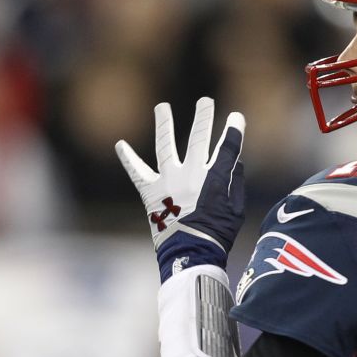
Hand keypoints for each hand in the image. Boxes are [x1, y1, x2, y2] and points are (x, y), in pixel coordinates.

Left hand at [116, 97, 245, 279]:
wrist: (189, 254)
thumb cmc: (217, 235)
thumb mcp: (237, 211)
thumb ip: (236, 184)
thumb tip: (236, 161)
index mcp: (215, 180)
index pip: (227, 148)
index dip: (233, 131)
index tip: (236, 117)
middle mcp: (190, 175)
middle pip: (198, 139)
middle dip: (204, 117)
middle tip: (206, 102)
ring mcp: (168, 182)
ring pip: (165, 146)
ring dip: (164, 124)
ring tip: (162, 107)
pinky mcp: (151, 193)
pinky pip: (137, 172)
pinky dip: (128, 159)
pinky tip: (120, 145)